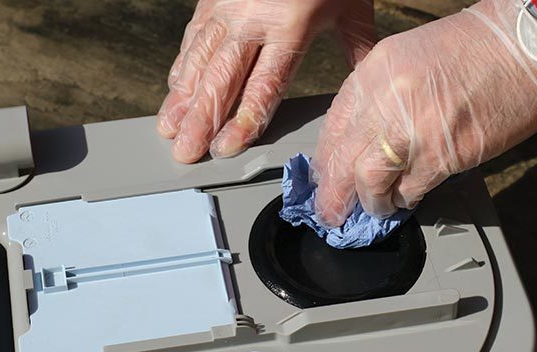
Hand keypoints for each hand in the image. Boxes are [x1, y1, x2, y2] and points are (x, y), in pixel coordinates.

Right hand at [157, 0, 375, 162]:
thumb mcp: (352, 7)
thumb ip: (356, 49)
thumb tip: (367, 88)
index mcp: (290, 27)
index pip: (262, 86)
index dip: (242, 121)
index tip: (225, 148)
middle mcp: (252, 20)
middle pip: (221, 80)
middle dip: (200, 120)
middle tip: (184, 151)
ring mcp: (226, 8)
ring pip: (198, 61)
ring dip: (181, 99)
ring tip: (168, 128)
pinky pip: (193, 38)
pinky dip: (181, 65)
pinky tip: (174, 88)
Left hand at [314, 0, 536, 224]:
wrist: (526, 45)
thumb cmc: (475, 48)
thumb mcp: (407, 59)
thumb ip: (380, 97)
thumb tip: (364, 139)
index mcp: (372, 72)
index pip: (332, 126)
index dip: (326, 161)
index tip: (323, 179)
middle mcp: (383, 100)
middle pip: (341, 159)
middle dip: (332, 195)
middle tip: (331, 214)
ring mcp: (411, 129)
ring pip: (368, 182)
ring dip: (369, 204)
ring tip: (373, 211)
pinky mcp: (442, 155)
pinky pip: (409, 190)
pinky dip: (404, 201)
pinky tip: (404, 202)